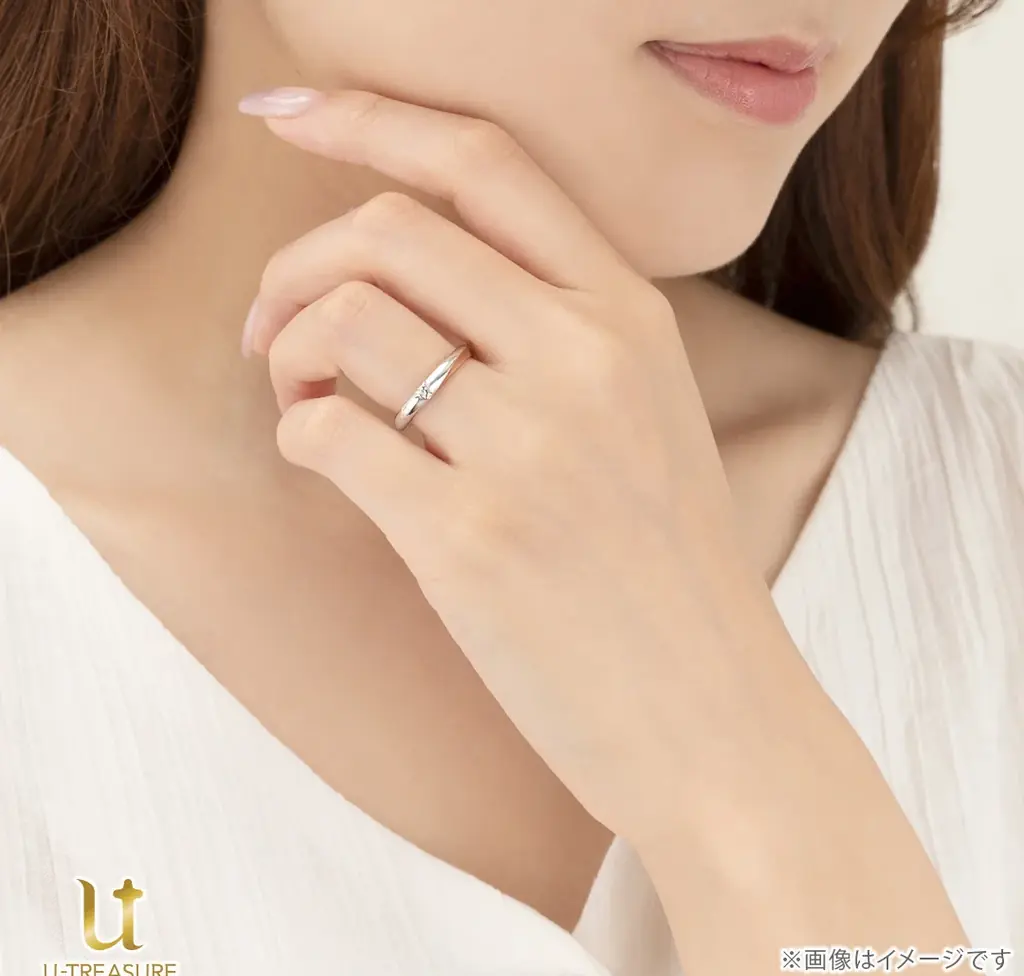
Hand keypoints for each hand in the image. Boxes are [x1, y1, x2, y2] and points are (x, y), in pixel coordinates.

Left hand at [239, 87, 788, 841]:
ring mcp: (529, 448)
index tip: (290, 115)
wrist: (714, 714)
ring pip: (347, 321)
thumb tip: (400, 288)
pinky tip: (328, 462)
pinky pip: (328, 433)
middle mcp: (584, 360)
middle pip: (390, 229)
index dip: (371, 120)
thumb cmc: (666, 571)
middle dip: (297, 262)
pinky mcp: (470, 539)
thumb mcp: (644, 418)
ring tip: (305, 400)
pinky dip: (299, 434)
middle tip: (271, 324)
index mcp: (631, 318)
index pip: (485, 164)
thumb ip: (551, 336)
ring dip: (290, 351)